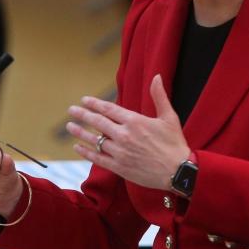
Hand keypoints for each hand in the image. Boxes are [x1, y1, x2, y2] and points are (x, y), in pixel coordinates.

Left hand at [67, 74, 189, 190]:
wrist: (177, 171)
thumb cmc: (175, 143)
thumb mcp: (169, 117)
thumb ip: (159, 96)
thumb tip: (157, 76)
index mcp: (135, 121)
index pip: (109, 110)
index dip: (95, 104)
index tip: (84, 100)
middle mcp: (124, 135)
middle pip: (98, 123)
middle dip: (83, 115)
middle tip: (72, 110)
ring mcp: (120, 152)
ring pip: (95, 140)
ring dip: (80, 132)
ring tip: (70, 126)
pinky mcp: (119, 167)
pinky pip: (97, 158)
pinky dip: (86, 152)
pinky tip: (78, 147)